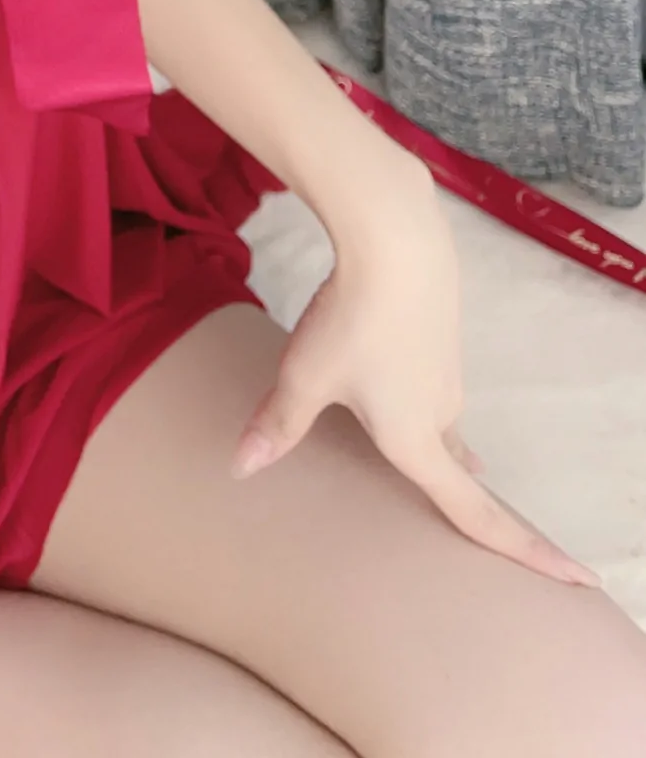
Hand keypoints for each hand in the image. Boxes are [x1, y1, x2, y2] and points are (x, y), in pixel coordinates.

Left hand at [230, 193, 601, 589]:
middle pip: (456, 466)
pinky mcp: (441, 334)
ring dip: (442, 440)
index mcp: (416, 441)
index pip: (476, 514)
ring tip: (451, 459)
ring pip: (444, 419)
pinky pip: (432, 378)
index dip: (526, 551)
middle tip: (483, 517)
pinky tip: (404, 375)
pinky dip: (423, 391)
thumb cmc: (351, 320)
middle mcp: (441, 413)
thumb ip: (278, 426)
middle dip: (464, 488)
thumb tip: (241, 468)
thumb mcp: (305, 376)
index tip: (577, 577)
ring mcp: (447, 372)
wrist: (397, 240)